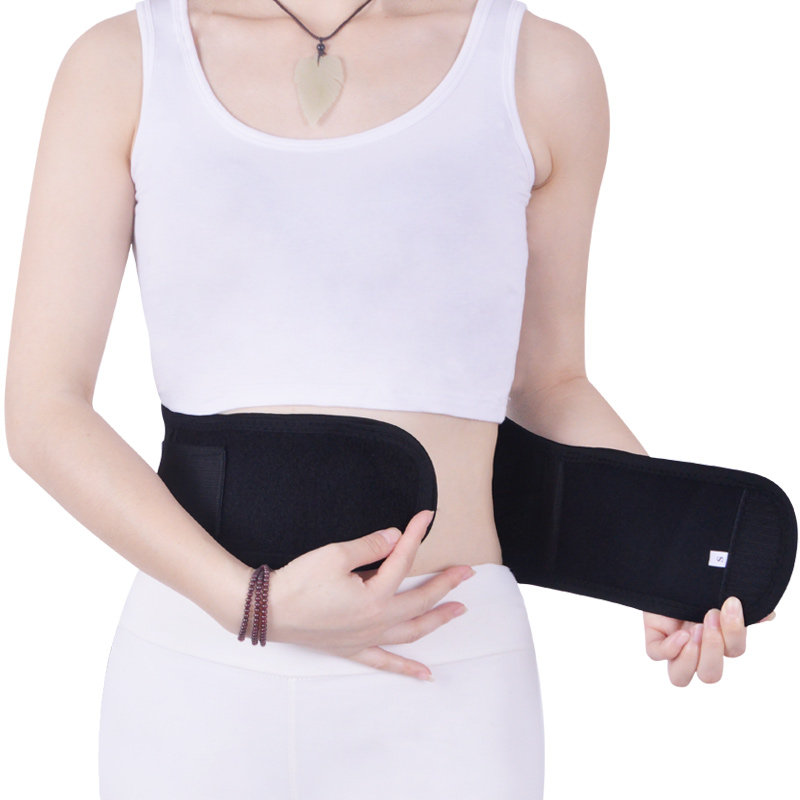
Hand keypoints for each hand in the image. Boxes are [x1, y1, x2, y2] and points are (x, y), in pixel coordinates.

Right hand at [266, 509, 475, 680]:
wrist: (268, 610)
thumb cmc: (299, 582)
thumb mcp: (335, 554)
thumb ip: (370, 546)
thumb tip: (395, 537)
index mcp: (374, 595)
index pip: (402, 560)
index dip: (415, 536)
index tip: (427, 517)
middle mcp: (376, 620)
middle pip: (420, 600)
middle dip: (446, 584)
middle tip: (467, 572)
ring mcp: (367, 637)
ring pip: (412, 630)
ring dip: (437, 619)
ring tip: (459, 610)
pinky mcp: (353, 648)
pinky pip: (386, 662)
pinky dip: (407, 668)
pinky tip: (425, 674)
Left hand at [643, 597, 776, 685]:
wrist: (672, 570)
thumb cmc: (701, 585)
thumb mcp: (722, 593)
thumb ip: (746, 606)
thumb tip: (767, 615)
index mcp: (719, 641)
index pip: (734, 651)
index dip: (734, 633)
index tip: (730, 604)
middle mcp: (697, 650)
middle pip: (710, 674)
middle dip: (714, 648)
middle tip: (710, 617)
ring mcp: (674, 648)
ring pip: (680, 677)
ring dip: (692, 657)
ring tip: (694, 629)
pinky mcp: (655, 638)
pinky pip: (656, 655)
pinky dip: (669, 648)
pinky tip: (680, 633)